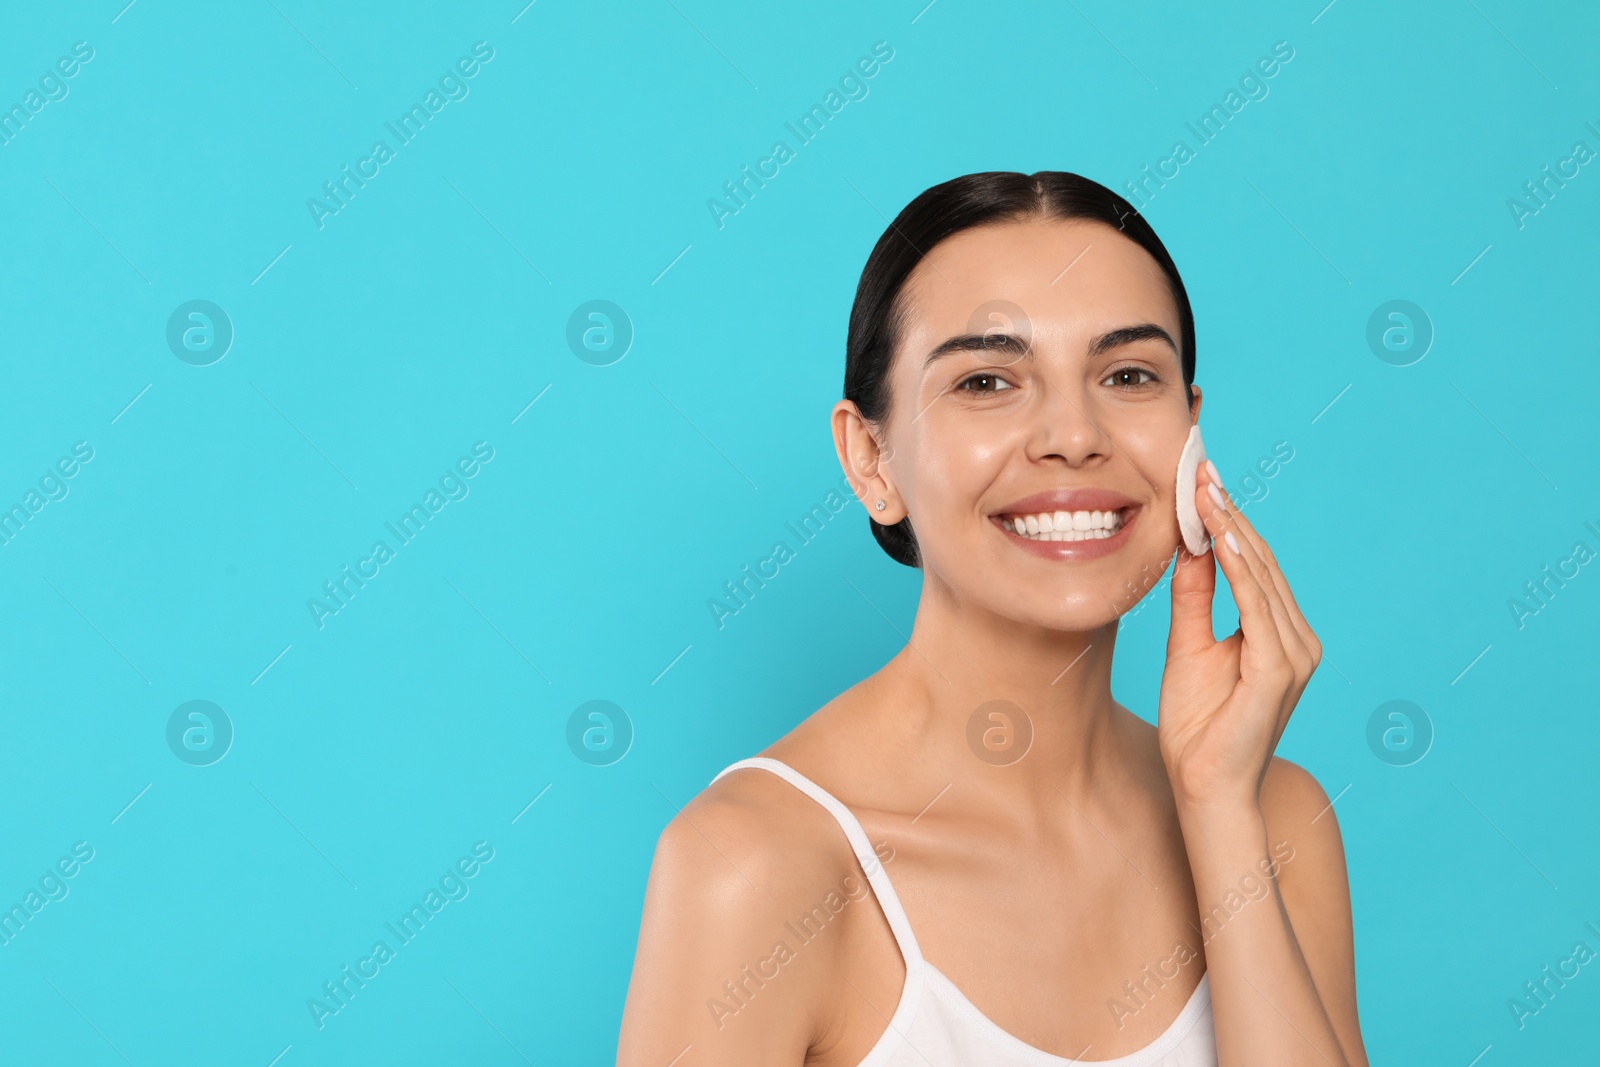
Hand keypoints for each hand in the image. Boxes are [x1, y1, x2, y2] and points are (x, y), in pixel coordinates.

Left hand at [1157, 460, 1321, 811]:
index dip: (1226, 520)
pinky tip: (1219, 539)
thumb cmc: (1197, 727)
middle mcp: (1296, 638)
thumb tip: (1188, 548)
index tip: (1200, 479)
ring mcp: (1294, 653)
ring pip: (1261, 577)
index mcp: (1278, 634)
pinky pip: (1258, 608)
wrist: (1204, 787)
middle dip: (1228, 514)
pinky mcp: (1280, 670)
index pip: (1251, 564)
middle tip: (1200, 469)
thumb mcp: (1186, 646)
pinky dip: (1239, 571)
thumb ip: (1192, 599)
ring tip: (1205, 491)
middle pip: (1259, 562)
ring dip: (1231, 531)